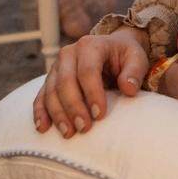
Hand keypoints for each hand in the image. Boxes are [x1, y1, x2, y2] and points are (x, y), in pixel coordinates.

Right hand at [33, 28, 147, 137]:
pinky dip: (40, 112)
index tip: (100, 114)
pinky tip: (43, 128)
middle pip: (65, 82)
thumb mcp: (137, 58)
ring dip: (57, 114)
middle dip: (73, 107)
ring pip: (50, 91)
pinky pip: (41, 96)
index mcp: (89, 45)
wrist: (112, 49)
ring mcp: (56, 67)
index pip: (87, 70)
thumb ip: (134, 71)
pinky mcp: (50, 80)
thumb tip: (128, 88)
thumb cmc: (125, 56)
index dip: (92, 93)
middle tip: (84, 128)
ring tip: (68, 133)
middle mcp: (68, 54)